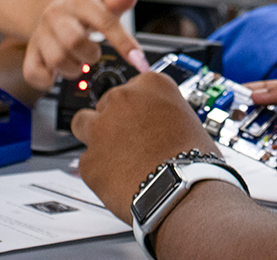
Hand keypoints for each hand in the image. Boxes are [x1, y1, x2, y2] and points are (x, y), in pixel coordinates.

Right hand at [23, 0, 149, 89]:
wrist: (54, 11)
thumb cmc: (85, 9)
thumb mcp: (105, 0)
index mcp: (78, 0)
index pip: (105, 21)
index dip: (124, 42)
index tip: (138, 59)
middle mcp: (56, 14)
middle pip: (75, 41)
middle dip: (91, 54)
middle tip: (93, 52)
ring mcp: (40, 34)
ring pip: (57, 60)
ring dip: (74, 68)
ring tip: (78, 59)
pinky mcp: (30, 52)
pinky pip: (34, 74)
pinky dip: (49, 80)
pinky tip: (58, 71)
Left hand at [71, 72, 218, 223]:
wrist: (184, 191)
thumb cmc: (193, 160)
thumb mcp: (187, 118)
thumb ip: (163, 112)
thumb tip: (158, 120)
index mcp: (150, 84)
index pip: (132, 86)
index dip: (136, 106)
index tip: (140, 118)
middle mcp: (122, 99)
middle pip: (106, 102)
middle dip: (115, 121)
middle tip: (131, 142)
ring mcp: (101, 128)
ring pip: (83, 123)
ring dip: (94, 136)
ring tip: (113, 155)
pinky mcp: (89, 159)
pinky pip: (87, 161)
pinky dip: (99, 170)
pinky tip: (118, 180)